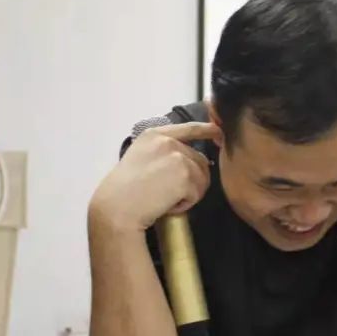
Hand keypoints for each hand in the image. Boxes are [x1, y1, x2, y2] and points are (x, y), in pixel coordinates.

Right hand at [89, 122, 220, 231]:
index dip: (208, 130)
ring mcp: (178, 156)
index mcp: (155, 134)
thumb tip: (192, 161)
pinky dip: (185, 204)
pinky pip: (197, 194)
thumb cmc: (124, 191)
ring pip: (201, 178)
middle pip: (200, 160)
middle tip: (168, 193)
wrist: (118, 207)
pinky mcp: (185, 175)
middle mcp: (168, 141)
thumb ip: (163, 152)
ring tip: (165, 199)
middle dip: (192, 180)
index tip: (218, 132)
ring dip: (188, 194)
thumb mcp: (140, 158)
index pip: (189, 128)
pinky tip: (166, 205)